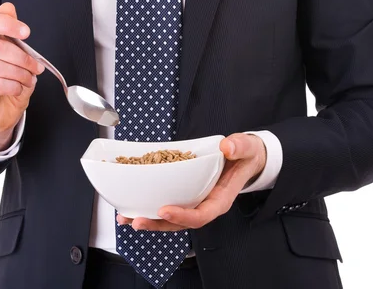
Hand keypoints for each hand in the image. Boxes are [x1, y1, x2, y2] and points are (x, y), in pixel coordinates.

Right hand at [0, 2, 43, 152]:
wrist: (3, 110)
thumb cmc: (10, 79)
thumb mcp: (17, 55)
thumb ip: (13, 32)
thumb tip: (8, 7)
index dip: (7, 23)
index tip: (27, 32)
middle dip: (24, 58)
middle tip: (37, 68)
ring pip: (0, 67)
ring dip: (22, 75)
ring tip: (29, 80)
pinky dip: (14, 87)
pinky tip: (18, 89)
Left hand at [117, 133, 266, 230]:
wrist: (245, 159)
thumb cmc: (245, 156)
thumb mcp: (246, 148)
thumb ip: (240, 147)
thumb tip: (228, 147)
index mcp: (220, 199)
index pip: (202, 215)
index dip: (182, 216)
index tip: (164, 209)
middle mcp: (205, 205)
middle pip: (180, 222)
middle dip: (157, 224)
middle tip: (136, 220)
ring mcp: (194, 203)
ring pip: (170, 219)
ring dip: (148, 219)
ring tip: (126, 218)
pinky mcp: (185, 196)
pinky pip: (166, 205)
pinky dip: (148, 207)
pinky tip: (131, 206)